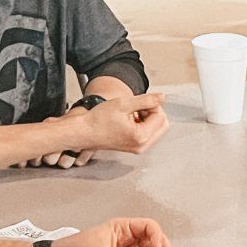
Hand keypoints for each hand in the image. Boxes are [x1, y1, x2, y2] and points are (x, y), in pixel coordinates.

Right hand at [54, 93, 169, 161]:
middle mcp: (141, 146)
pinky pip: (147, 133)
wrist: (83, 132)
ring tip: (129, 113)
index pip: (160, 116)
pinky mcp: (133, 147)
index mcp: (141, 137)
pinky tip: (128, 119)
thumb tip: (162, 97)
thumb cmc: (97, 120)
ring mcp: (138, 148)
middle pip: (161, 124)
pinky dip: (141, 123)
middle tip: (136, 107)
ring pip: (155, 128)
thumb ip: (146, 100)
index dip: (152, 105)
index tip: (138, 102)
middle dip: (152, 112)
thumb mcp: (123, 104)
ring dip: (147, 117)